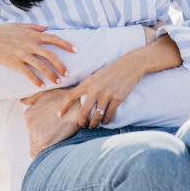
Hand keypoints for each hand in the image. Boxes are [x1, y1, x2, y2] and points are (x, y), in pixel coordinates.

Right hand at [0, 22, 76, 87]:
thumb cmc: (3, 31)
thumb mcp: (20, 25)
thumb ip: (34, 27)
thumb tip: (46, 28)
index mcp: (33, 34)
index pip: (54, 38)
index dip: (66, 44)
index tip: (76, 50)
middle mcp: (30, 44)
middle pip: (50, 55)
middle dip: (61, 65)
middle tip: (67, 73)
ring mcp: (22, 54)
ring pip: (41, 66)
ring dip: (51, 74)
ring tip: (58, 81)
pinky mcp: (14, 63)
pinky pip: (28, 73)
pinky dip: (35, 80)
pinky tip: (41, 86)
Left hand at [22, 87, 81, 158]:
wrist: (79, 105)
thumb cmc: (63, 99)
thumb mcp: (46, 94)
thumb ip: (32, 99)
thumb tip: (21, 101)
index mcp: (28, 114)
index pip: (30, 130)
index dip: (41, 131)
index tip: (51, 129)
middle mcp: (29, 123)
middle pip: (32, 138)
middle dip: (42, 138)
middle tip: (55, 134)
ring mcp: (35, 132)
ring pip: (34, 146)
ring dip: (43, 145)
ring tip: (56, 138)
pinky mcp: (43, 141)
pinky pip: (36, 153)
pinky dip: (42, 153)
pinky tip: (52, 147)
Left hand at [28, 51, 144, 129]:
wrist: (130, 65)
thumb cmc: (112, 70)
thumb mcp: (96, 75)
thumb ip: (88, 86)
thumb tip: (79, 98)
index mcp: (88, 82)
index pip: (71, 96)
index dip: (63, 107)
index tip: (59, 114)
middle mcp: (96, 89)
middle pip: (83, 112)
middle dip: (81, 122)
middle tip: (82, 125)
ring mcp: (107, 95)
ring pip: (96, 116)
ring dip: (94, 124)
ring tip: (93, 125)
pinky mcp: (117, 99)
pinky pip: (109, 115)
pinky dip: (106, 121)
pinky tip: (104, 121)